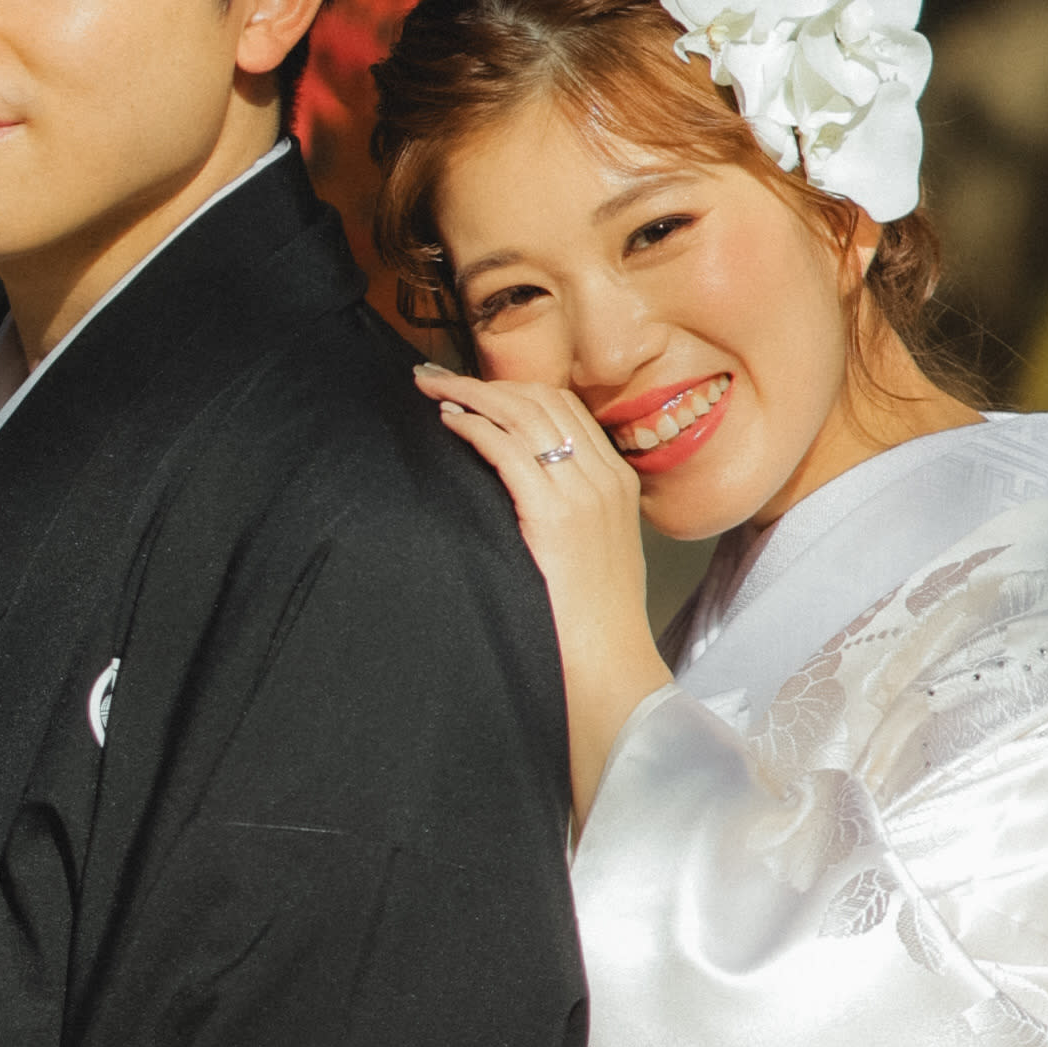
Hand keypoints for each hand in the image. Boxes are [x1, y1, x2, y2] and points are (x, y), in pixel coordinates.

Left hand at [418, 365, 673, 823]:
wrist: (612, 669)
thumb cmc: (594, 627)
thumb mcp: (595, 556)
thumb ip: (570, 517)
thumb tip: (521, 498)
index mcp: (617, 482)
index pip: (563, 409)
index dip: (513, 389)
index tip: (471, 387)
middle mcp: (605, 477)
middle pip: (542, 401)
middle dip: (485, 382)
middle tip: (435, 376)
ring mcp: (584, 493)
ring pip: (522, 415)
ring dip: (470, 394)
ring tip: (430, 388)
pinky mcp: (556, 514)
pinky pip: (508, 450)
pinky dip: (474, 426)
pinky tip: (448, 422)